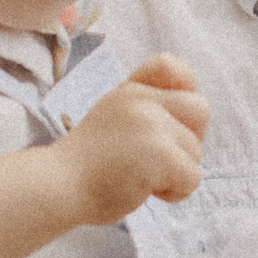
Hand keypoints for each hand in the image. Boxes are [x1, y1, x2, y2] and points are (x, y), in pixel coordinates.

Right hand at [55, 54, 206, 227]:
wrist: (57, 185)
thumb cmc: (86, 162)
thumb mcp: (112, 116)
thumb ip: (143, 108)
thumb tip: (188, 119)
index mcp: (131, 90)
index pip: (172, 66)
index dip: (184, 89)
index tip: (167, 118)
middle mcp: (143, 100)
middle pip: (200, 110)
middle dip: (189, 139)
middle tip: (158, 158)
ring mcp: (152, 125)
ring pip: (196, 150)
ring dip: (176, 172)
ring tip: (141, 177)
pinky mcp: (160, 154)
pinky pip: (192, 177)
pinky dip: (175, 192)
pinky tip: (145, 191)